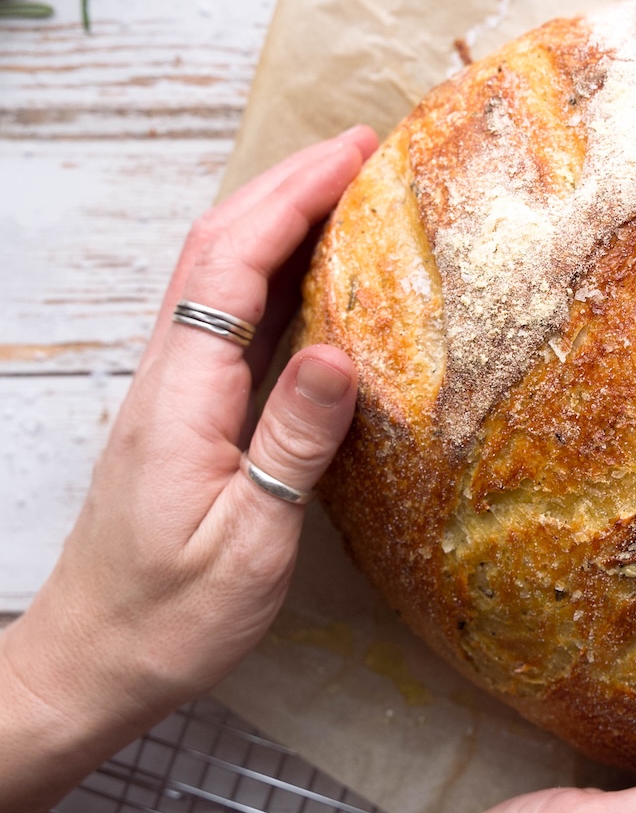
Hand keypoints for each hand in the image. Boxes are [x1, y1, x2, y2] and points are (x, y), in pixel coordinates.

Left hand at [0, 127, 376, 812]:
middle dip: (288, 184)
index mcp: (181, 397)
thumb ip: (291, 444)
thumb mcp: (246, 543)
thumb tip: (342, 354)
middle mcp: (168, 377)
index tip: (357, 154)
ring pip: (216, 275)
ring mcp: (172, 392)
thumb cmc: (168, 619)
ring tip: (349, 191)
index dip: (292, 197)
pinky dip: (271, 272)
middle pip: (216, 247)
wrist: (92, 662)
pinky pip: (225, 318)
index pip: (230, 265)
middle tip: (366, 150)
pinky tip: (315, 277)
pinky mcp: (184, 413)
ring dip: (276, 218)